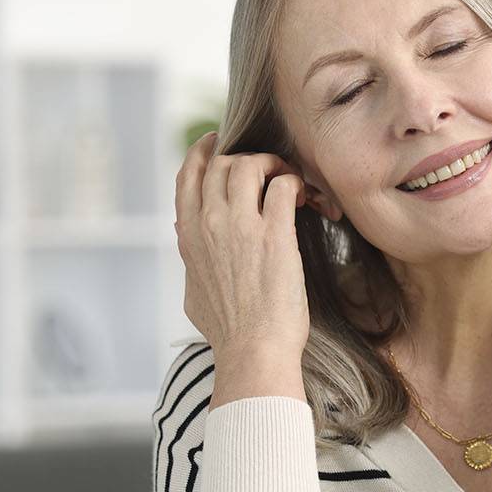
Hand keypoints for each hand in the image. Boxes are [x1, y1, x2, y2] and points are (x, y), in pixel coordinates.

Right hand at [174, 131, 310, 361]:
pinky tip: (306, 197)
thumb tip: (185, 239)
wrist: (253, 350)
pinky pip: (283, 185)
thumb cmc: (229, 330)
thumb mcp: (193, 290)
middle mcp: (209, 224)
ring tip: (289, 180)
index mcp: (189, 236)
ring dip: (273, 164)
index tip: (217, 141)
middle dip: (246, 157)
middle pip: (221, 163)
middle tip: (269, 167)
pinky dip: (296, 182)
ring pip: (249, 165)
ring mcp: (240, 227)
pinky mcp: (275, 235)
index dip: (203, 152)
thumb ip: (190, 258)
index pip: (187, 176)